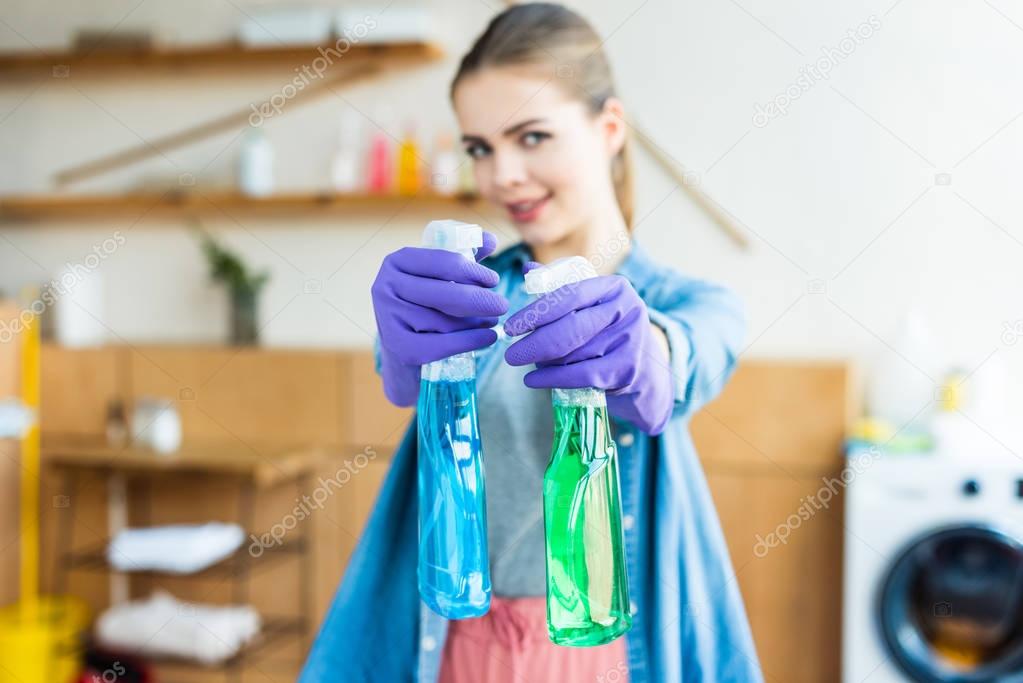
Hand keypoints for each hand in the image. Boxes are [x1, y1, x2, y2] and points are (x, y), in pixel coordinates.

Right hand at [372, 231, 507, 404]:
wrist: (402, 345)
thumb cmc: (426, 303)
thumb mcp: (440, 276)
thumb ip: (464, 256)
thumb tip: (491, 240)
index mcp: (398, 260)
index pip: (442, 262)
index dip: (472, 271)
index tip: (494, 280)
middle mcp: (386, 286)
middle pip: (444, 293)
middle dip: (479, 299)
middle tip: (503, 305)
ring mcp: (388, 317)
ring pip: (445, 321)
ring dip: (476, 322)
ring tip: (492, 321)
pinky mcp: (398, 346)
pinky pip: (442, 344)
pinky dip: (470, 341)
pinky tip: (489, 337)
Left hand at [504, 270, 673, 433]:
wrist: (644, 370)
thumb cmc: (607, 332)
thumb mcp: (591, 305)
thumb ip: (560, 287)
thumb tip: (526, 269)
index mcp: (614, 287)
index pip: (569, 295)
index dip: (537, 312)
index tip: (511, 326)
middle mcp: (626, 310)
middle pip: (571, 328)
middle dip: (535, 343)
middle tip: (510, 354)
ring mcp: (630, 340)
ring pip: (573, 353)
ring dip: (544, 362)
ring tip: (530, 363)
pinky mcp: (627, 369)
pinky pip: (581, 375)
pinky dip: (552, 379)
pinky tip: (532, 381)